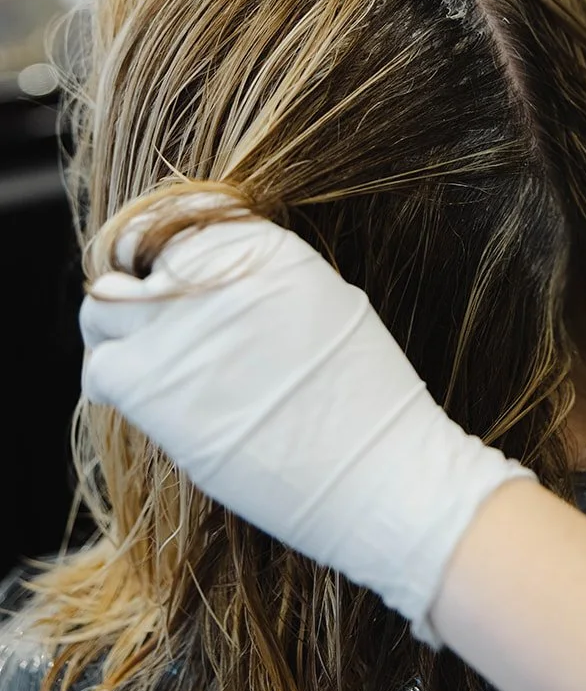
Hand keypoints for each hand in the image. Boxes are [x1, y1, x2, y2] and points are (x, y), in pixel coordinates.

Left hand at [80, 215, 530, 641]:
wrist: (380, 470)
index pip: (183, 221)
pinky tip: (140, 397)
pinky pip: (101, 369)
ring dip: (115, 332)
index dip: (169, 252)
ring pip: (103, 313)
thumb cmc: (364, 398)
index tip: (168, 275)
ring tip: (144, 360)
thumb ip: (265, 279)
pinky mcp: (153, 387)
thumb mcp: (328, 302)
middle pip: (135, 261)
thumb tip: (211, 284)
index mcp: (266, 247)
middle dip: (138, 290)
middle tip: (149, 321)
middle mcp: (215, 275)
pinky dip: (111, 381)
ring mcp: (179, 328)